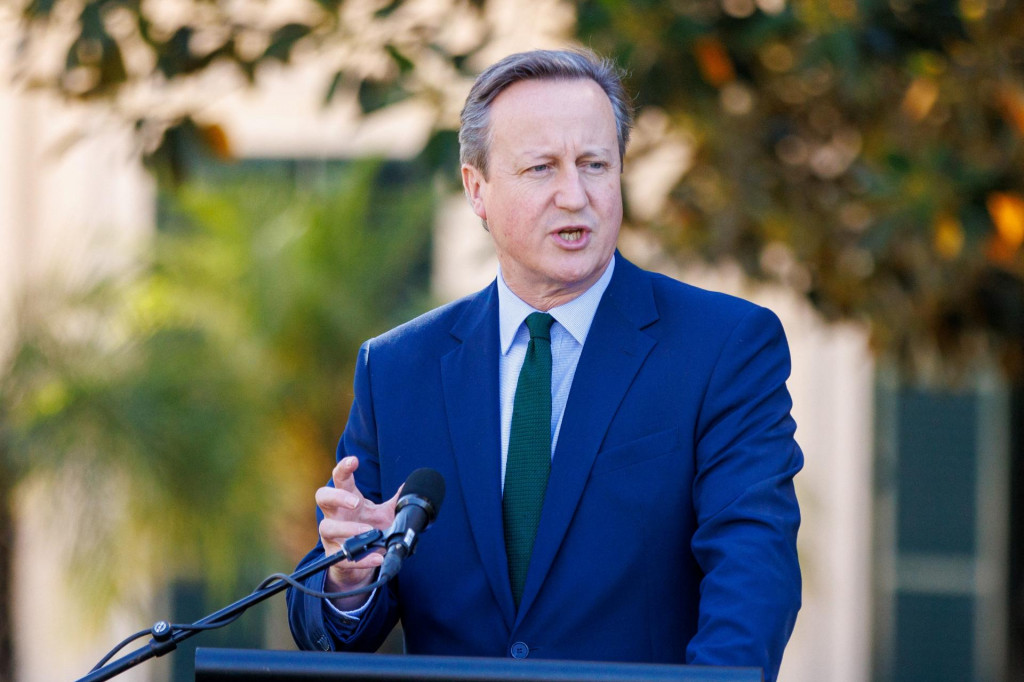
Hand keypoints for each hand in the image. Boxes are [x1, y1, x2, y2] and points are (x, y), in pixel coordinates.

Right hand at [315, 456, 398, 608]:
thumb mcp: (383, 514)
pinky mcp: (335, 556)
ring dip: (347, 529)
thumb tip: (410, 487)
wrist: (359, 560)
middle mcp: (335, 514)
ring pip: (327, 527)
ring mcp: (332, 535)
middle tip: (355, 502)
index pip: (340, 478)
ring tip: (367, 531)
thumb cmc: (368, 529)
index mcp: (347, 498)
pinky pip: (343, 557)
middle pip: (323, 496)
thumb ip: (396, 501)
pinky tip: (376, 558)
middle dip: (337, 497)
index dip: (344, 468)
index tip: (354, 461)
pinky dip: (362, 559)